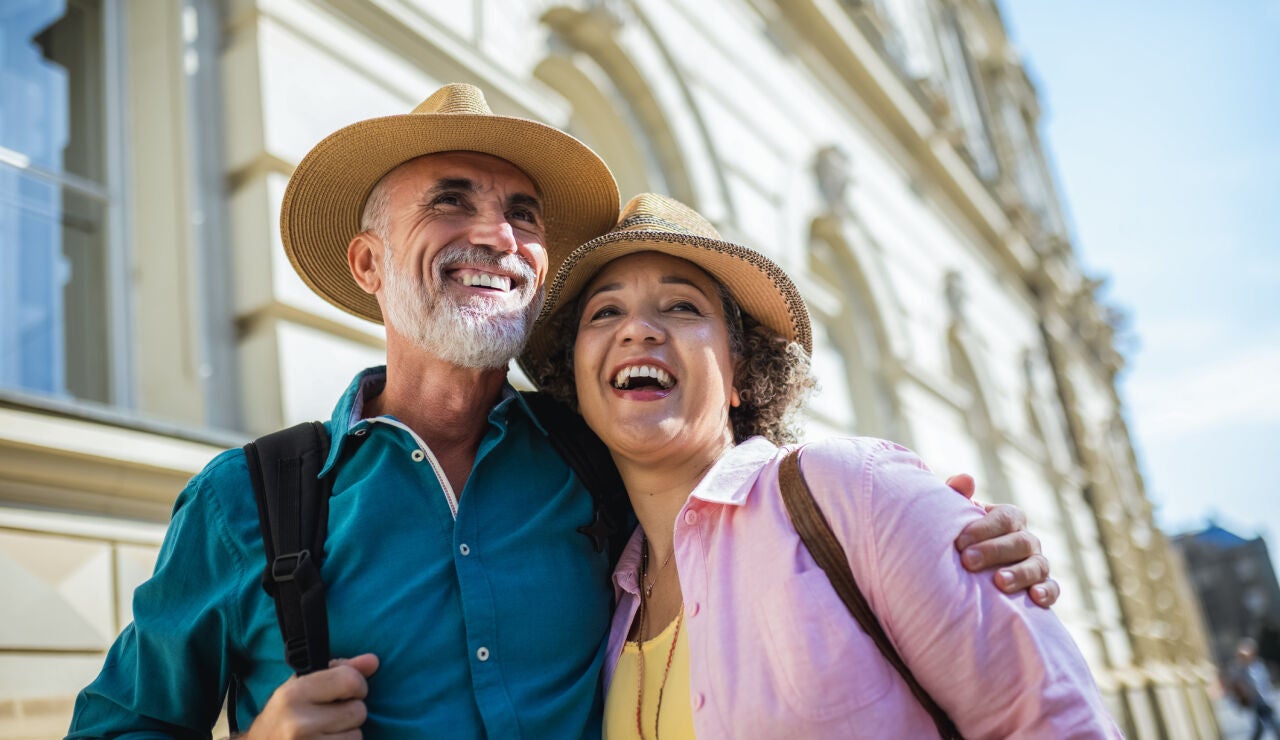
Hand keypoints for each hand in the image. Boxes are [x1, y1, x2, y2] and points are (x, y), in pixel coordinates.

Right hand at [242, 654, 378, 738]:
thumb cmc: (285, 715)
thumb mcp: (303, 687)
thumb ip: (340, 670)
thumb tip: (373, 660)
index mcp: (293, 695)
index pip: (350, 680)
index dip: (356, 685)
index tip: (347, 691)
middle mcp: (299, 723)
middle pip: (358, 710)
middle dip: (350, 713)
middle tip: (329, 717)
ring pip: (357, 735)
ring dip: (348, 734)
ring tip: (325, 733)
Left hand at [946, 475, 1057, 608]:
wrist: (967, 572)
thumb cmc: (961, 539)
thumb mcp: (956, 517)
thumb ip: (957, 495)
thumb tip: (965, 479)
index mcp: (1009, 518)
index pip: (1004, 518)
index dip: (983, 529)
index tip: (959, 542)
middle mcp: (1027, 539)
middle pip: (1020, 541)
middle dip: (994, 551)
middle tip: (968, 562)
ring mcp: (1037, 563)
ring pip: (1037, 565)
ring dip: (1019, 574)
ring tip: (998, 583)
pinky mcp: (1043, 587)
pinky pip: (1053, 589)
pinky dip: (1048, 592)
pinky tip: (1035, 598)